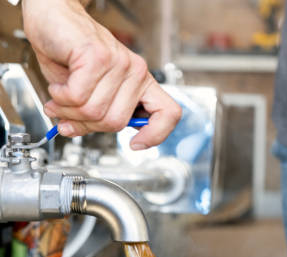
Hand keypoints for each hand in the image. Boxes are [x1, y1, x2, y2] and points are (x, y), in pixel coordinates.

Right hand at [22, 0, 180, 148]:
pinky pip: (77, 96)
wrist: (53, 17)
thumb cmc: (70, 53)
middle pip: (116, 123)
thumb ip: (93, 114)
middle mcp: (136, 72)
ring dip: (67, 109)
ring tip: (60, 96)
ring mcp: (120, 63)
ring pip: (94, 111)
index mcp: (141, 83)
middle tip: (67, 113)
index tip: (136, 144)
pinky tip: (59, 85)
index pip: (169, 113)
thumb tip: (78, 132)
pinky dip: (60, 96)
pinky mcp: (98, 56)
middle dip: (85, 123)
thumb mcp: (87, 91)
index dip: (157, 134)